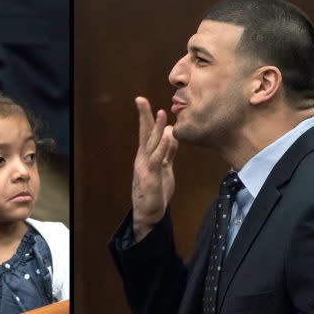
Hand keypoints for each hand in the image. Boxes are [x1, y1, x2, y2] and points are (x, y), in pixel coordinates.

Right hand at [132, 97, 178, 241]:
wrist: (150, 213)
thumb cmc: (157, 190)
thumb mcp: (165, 168)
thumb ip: (169, 152)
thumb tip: (172, 134)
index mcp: (146, 155)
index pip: (146, 133)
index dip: (146, 117)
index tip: (143, 102)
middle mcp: (143, 158)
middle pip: (144, 134)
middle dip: (144, 116)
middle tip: (141, 100)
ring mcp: (145, 166)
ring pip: (151, 144)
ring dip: (155, 128)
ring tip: (160, 113)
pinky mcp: (151, 176)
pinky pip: (157, 159)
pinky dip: (162, 146)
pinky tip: (167, 136)